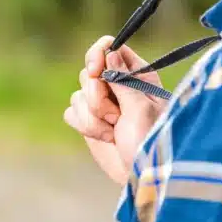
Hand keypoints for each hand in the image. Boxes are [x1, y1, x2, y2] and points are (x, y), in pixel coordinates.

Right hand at [64, 36, 166, 184]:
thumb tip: (110, 51)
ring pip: (78, 96)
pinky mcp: (89, 121)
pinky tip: (105, 137)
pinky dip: (85, 126)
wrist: (141, 174)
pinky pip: (71, 113)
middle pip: (89, 73)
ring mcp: (102, 104)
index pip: (109, 47)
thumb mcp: (141, 108)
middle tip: (115, 117)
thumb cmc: (150, 141)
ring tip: (114, 132)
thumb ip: (123, 79)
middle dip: (97, 98)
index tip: (97, 72)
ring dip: (93, 118)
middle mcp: (117, 86)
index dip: (98, 55)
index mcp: (137, 75)